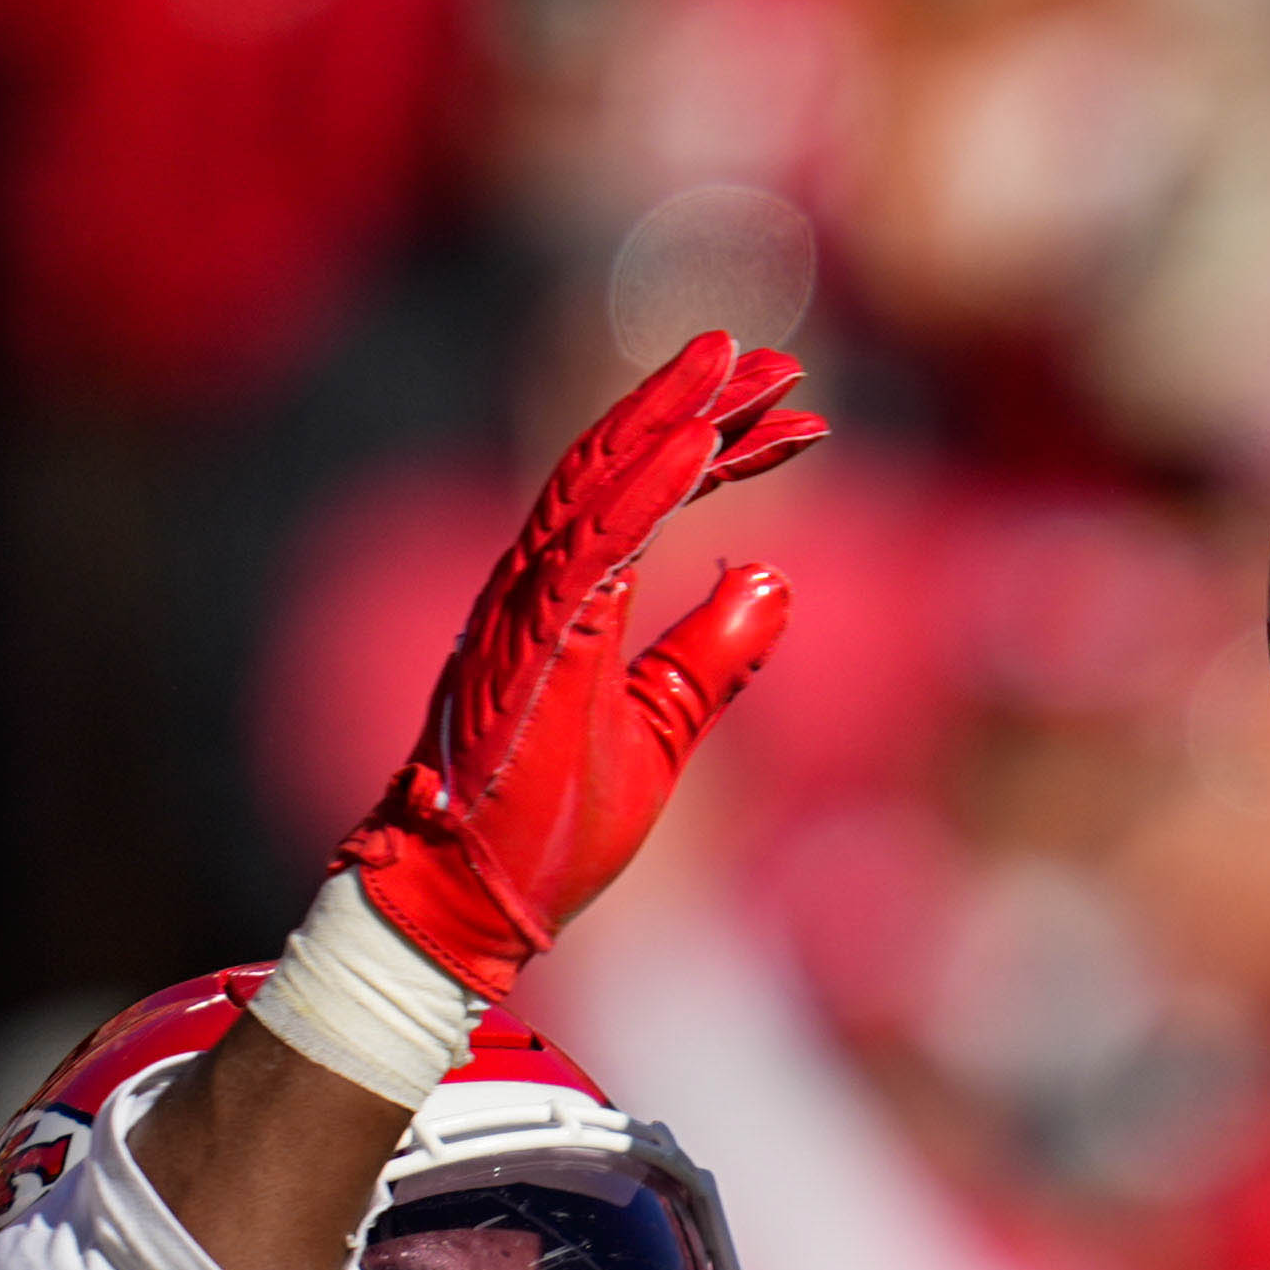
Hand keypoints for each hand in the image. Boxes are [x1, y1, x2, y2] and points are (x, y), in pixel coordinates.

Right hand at [332, 333, 826, 997]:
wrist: (470, 907)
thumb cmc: (546, 830)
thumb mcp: (660, 733)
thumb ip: (710, 658)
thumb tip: (774, 576)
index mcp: (567, 602)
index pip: (646, 494)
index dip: (720, 449)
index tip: (799, 421)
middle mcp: (536, 585)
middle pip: (621, 464)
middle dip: (699, 406)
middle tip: (779, 362)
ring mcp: (523, 609)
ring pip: (596, 482)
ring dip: (668, 419)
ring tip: (735, 367)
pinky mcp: (526, 645)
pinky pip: (589, 548)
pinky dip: (642, 491)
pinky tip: (698, 445)